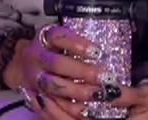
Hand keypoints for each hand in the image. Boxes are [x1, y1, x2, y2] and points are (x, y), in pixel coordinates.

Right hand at [9, 25, 147, 119]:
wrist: (28, 66)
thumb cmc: (54, 51)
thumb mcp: (62, 40)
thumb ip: (81, 44)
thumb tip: (118, 46)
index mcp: (45, 38)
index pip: (59, 37)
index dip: (77, 44)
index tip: (97, 52)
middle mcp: (36, 57)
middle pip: (57, 63)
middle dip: (82, 71)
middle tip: (106, 77)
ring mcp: (34, 77)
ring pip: (54, 86)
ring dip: (78, 91)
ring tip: (100, 94)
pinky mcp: (35, 95)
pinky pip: (51, 105)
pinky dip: (69, 108)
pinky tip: (87, 110)